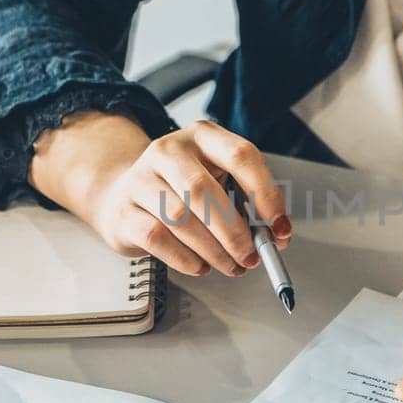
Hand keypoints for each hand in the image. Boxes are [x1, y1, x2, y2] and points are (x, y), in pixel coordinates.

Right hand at [29, 113, 290, 275]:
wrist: (123, 195)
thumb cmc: (181, 191)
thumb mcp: (216, 181)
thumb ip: (245, 203)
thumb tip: (274, 235)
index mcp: (203, 136)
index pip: (241, 156)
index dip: (265, 194)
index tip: (279, 227)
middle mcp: (170, 150)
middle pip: (204, 191)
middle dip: (235, 232)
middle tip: (252, 257)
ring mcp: (141, 178)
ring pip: (180, 218)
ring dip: (213, 250)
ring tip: (231, 265)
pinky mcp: (125, 210)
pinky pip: (158, 237)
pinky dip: (185, 258)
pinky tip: (201, 266)